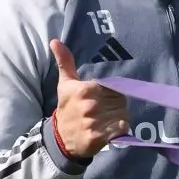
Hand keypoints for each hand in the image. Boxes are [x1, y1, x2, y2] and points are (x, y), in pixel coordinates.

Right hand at [50, 40, 130, 158]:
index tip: (102, 98)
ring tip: (105, 120)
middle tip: (104, 110)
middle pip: (120, 100)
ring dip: (119, 117)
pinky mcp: (100, 137)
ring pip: (123, 114)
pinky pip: (122, 128)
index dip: (111, 93)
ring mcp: (95, 122)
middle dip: (116, 105)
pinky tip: (109, 129)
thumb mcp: (65, 84)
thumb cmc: (67, 107)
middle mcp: (90, 105)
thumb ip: (65, 62)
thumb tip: (55, 41)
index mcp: (84, 90)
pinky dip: (120, 129)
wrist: (62, 137)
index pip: (114, 87)